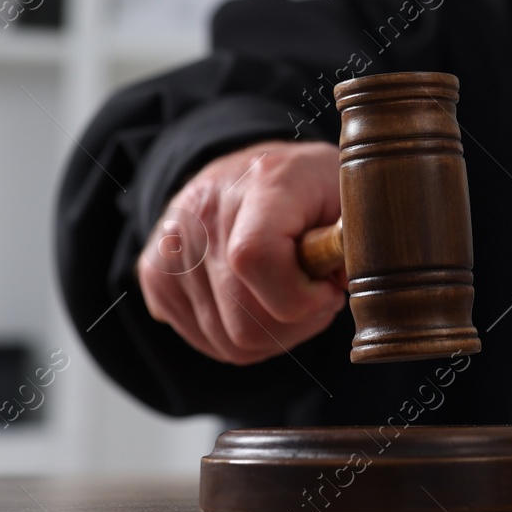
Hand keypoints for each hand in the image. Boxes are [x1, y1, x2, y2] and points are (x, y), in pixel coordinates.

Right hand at [137, 140, 344, 364]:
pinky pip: (205, 341)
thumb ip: (357, 240)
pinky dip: (241, 335)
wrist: (252, 170)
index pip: (255, 259)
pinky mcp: (154, 273)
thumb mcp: (351, 196)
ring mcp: (171, 244)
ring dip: (273, 332)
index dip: (300, 296)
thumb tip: (345, 285)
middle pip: (244, 320)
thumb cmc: (313, 188)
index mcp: (263, 182)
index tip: (329, 288)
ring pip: (227, 342)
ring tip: (290, 293)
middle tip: (316, 294)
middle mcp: (204, 209)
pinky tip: (259, 299)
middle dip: (296, 321)